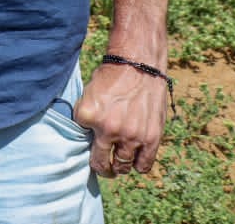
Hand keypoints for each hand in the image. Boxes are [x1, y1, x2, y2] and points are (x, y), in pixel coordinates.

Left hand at [74, 61, 168, 177]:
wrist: (137, 66)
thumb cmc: (110, 78)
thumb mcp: (88, 96)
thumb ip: (86, 118)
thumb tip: (87, 137)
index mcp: (89, 116)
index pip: (82, 145)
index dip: (86, 149)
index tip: (89, 151)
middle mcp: (109, 129)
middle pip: (103, 164)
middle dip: (102, 168)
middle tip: (103, 167)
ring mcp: (131, 136)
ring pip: (123, 167)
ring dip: (120, 168)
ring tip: (118, 164)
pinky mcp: (151, 138)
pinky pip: (144, 165)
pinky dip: (138, 166)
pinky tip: (135, 161)